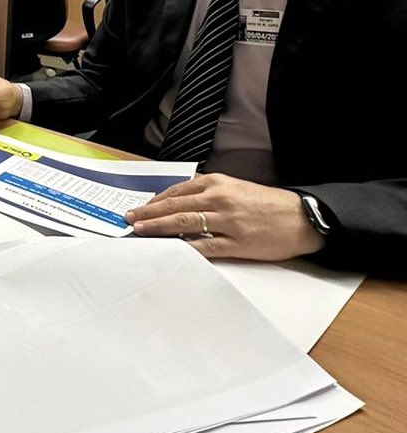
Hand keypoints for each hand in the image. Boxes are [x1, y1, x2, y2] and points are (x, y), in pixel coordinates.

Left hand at [126, 173, 325, 261]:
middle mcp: (219, 199)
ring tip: (140, 231)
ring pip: (184, 223)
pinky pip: (205, 246)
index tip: (138, 208)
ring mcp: (228, 222)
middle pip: (174, 206)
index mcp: (217, 183)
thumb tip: (178, 205)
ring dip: (158, 228)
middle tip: (128, 219)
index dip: (154, 201)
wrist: (303, 217)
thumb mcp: (235, 188)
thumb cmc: (267, 204)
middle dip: (148, 213)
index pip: (176, 192)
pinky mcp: (238, 243)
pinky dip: (185, 248)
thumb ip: (207, 194)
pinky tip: (169, 250)